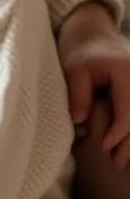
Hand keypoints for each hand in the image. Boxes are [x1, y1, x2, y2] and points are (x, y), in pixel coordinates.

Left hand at [57, 1, 129, 167]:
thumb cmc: (79, 50)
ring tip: (123, 161)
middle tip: (118, 165)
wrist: (92, 32)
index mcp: (126, 72)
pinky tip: (126, 145)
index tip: (104, 147)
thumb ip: (78, 95)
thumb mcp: (73, 69)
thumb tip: (80, 123)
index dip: (118, 132)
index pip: (128, 111)